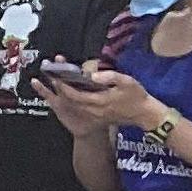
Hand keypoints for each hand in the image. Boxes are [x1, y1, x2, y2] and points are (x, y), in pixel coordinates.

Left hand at [41, 63, 159, 134]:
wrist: (143, 114)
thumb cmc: (136, 96)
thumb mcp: (127, 82)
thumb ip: (110, 77)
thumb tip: (93, 74)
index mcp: (98, 102)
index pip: (75, 94)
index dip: (63, 85)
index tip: (56, 75)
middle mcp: (92, 110)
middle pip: (69, 99)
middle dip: (58, 87)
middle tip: (49, 74)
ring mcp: (93, 115)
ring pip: (71, 105)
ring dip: (59, 94)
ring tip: (48, 82)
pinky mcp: (94, 116)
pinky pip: (77, 108)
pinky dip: (67, 100)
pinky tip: (62, 92)